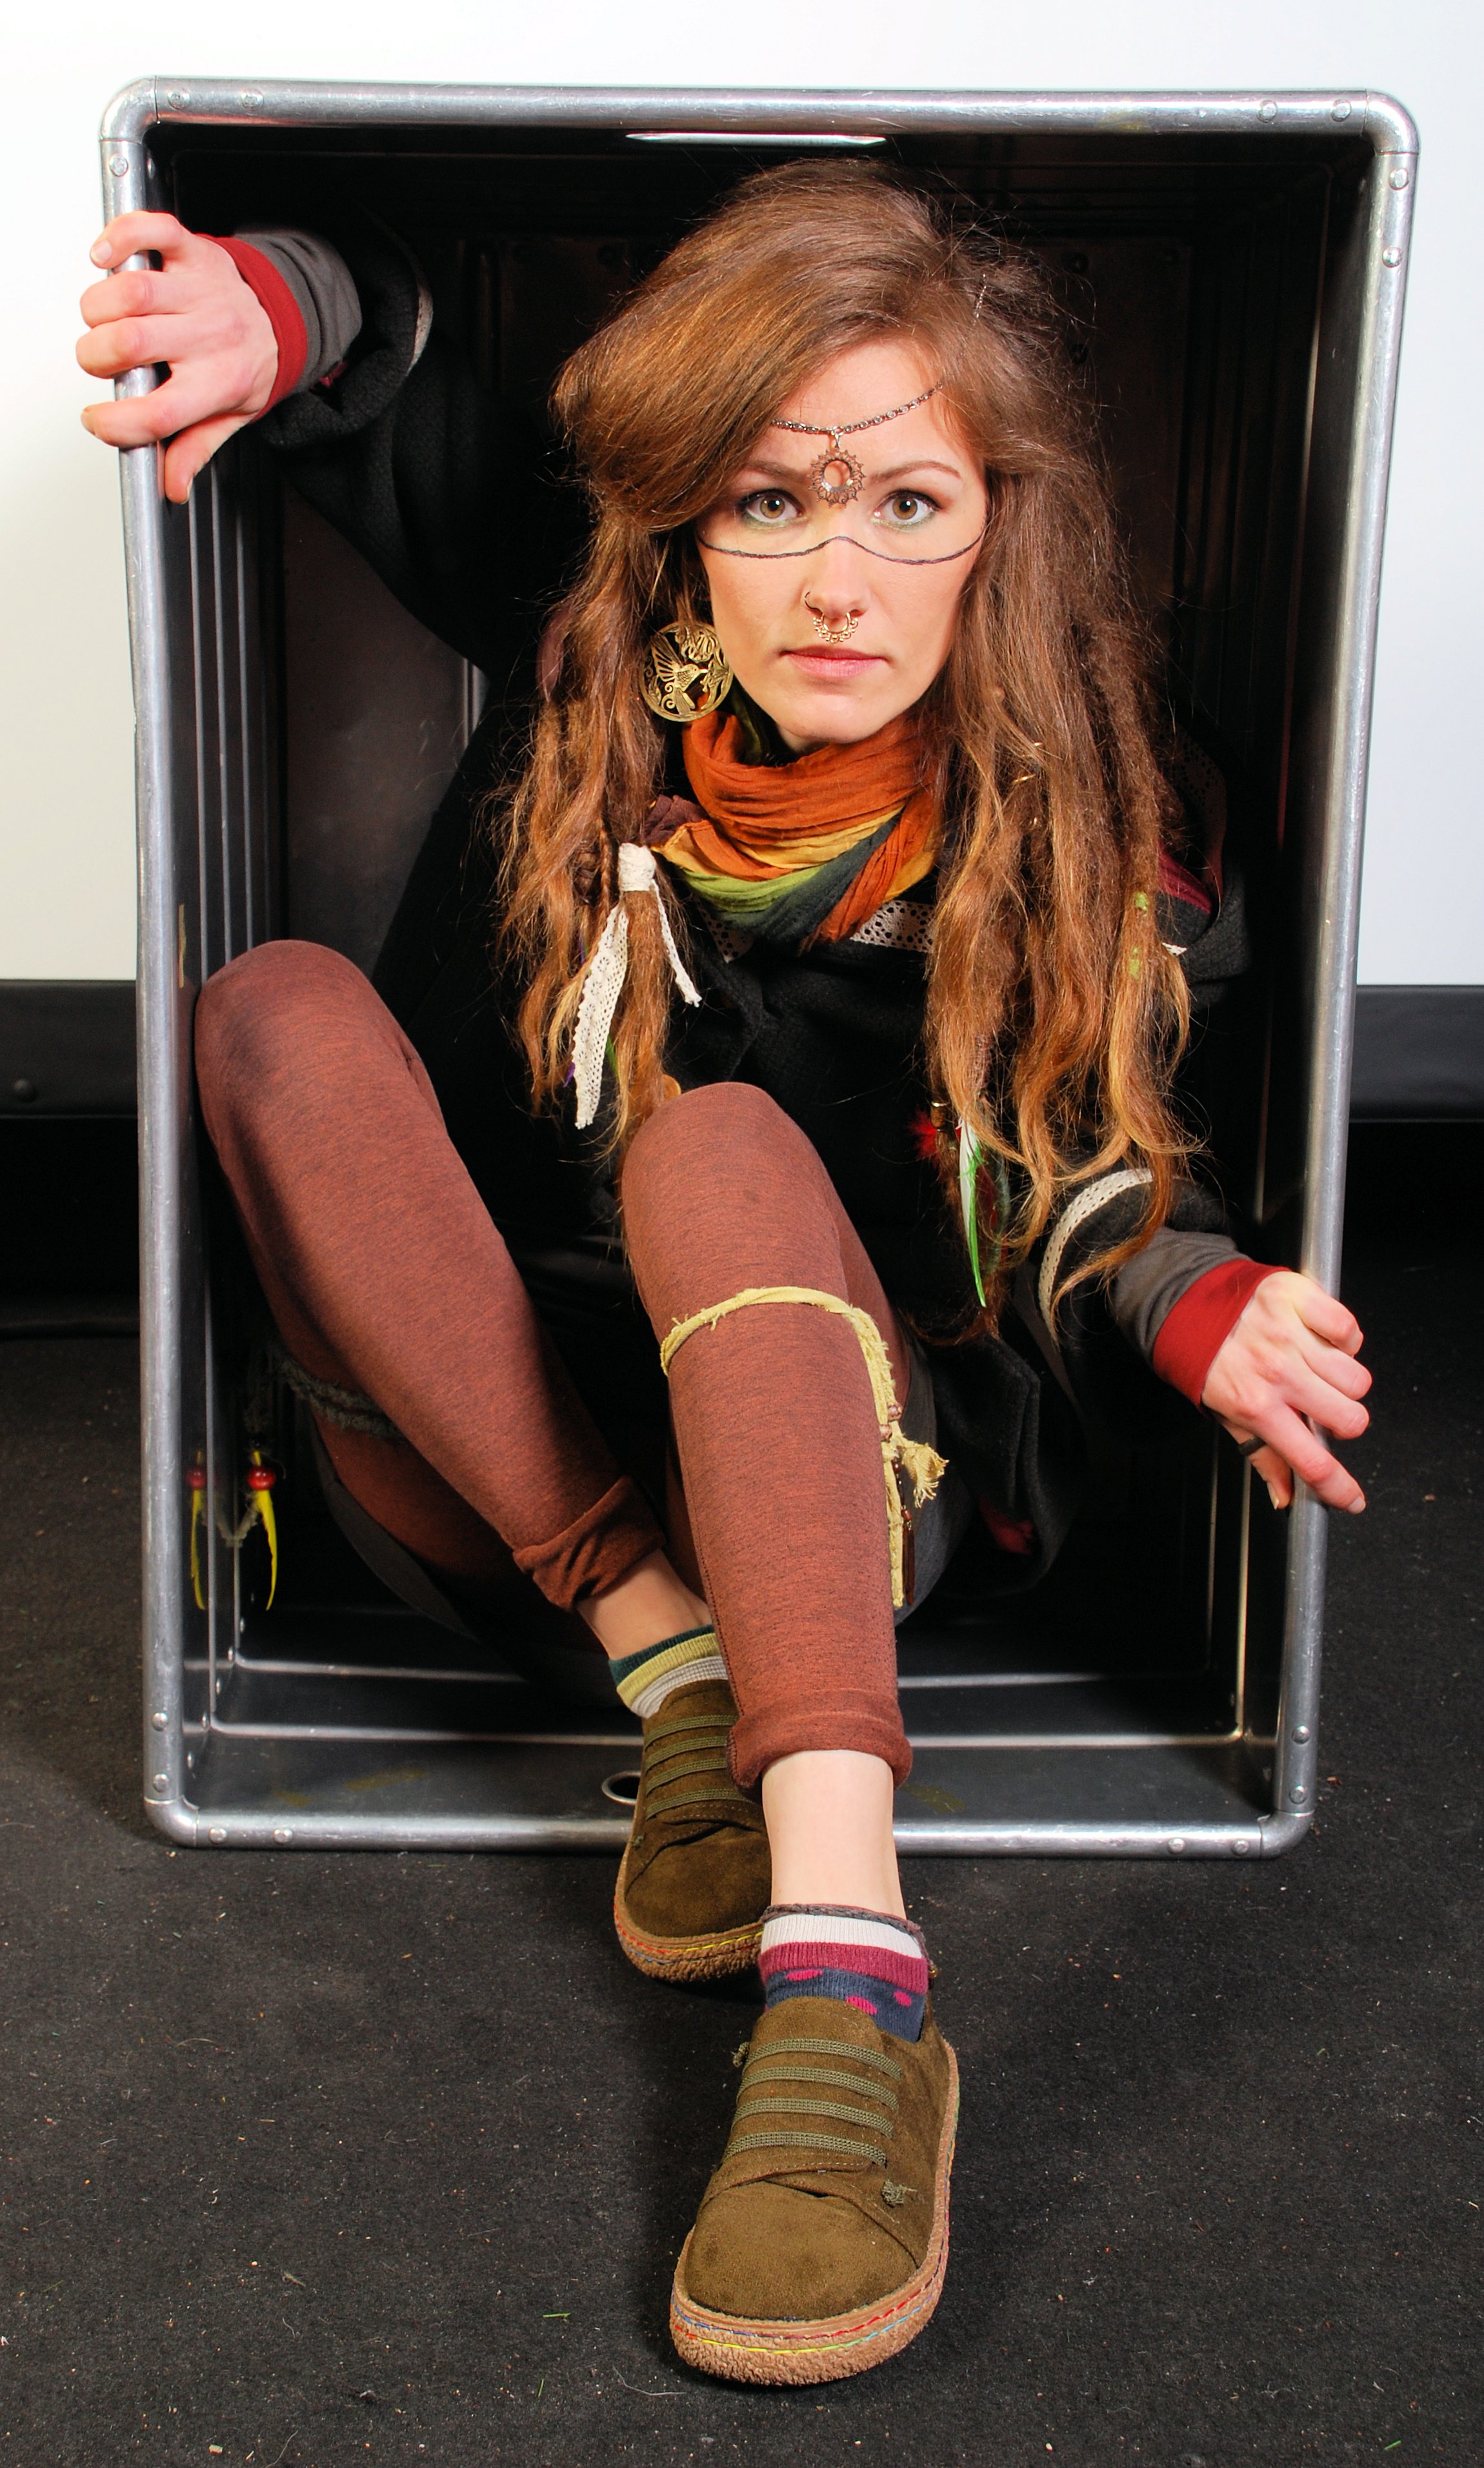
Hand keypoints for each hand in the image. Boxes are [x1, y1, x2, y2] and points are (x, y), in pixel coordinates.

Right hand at [77, 212, 278, 502]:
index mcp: (219, 384)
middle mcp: (210, 335)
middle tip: (101, 361)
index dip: (115, 424)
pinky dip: (119, 238)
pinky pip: (151, 231)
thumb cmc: (248, 364)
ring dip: (98, 308)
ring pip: (131, 291)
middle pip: (131, 343)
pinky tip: (106, 257)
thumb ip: (195, 449)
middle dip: (97, 356)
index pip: (158, 413)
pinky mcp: (193, 251)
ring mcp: (201, 290)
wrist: (284, 316)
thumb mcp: (230, 416)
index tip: (99, 421)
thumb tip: (171, 486)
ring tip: (102, 320)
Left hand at [1201, 1269, 1370, 1513]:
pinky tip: (1319, 1340)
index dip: (1339, 1488)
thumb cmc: (1209, 1361)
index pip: (1312, 1461)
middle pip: (1351, 1419)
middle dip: (1342, 1421)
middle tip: (1319, 1407)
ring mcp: (1290, 1335)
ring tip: (1314, 1369)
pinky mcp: (1300, 1299)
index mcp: (1257, 1408)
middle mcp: (1277, 1374)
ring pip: (1357, 1379)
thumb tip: (1287, 1497)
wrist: (1187, 1306)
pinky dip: (1342, 1338)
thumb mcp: (1229, 1415)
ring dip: (1342, 1380)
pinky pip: (1349, 1329)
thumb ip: (1264, 1457)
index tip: (1353, 1500)